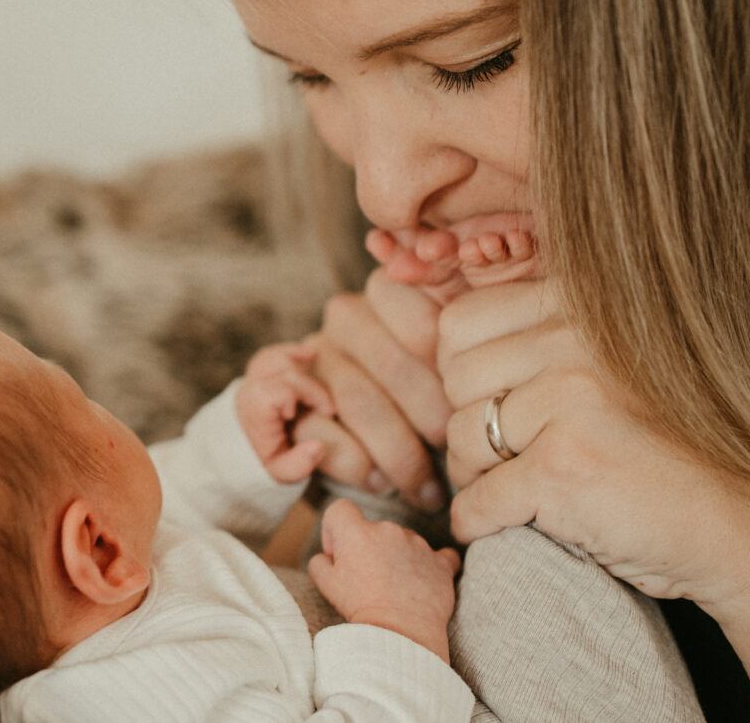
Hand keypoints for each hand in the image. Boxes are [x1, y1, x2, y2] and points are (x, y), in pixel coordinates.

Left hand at [234, 342, 332, 482]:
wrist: (237, 454)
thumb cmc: (264, 462)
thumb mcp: (281, 472)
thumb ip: (299, 464)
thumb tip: (319, 447)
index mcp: (256, 409)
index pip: (283, 389)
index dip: (310, 395)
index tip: (326, 413)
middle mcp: (250, 389)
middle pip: (285, 370)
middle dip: (312, 385)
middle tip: (328, 408)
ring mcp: (251, 380)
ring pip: (276, 357)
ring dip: (300, 364)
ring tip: (321, 379)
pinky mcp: (256, 375)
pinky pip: (270, 355)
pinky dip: (290, 352)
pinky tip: (311, 355)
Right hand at [289, 266, 451, 510]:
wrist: (348, 415)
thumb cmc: (422, 383)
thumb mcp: (453, 345)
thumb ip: (464, 306)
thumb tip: (460, 261)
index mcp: (387, 292)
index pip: (426, 322)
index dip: (452, 371)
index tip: (472, 407)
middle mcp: (344, 317)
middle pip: (393, 367)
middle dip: (431, 420)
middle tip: (457, 459)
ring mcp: (310, 355)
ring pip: (357, 403)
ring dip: (397, 454)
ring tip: (426, 488)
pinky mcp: (277, 400)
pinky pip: (317, 431)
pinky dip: (352, 463)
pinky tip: (378, 481)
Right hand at [307, 498, 460, 660]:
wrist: (401, 634)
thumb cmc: (361, 608)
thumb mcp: (326, 585)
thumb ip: (320, 562)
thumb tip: (327, 557)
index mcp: (357, 533)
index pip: (341, 509)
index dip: (335, 530)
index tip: (340, 554)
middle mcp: (389, 530)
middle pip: (374, 529)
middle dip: (369, 549)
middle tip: (368, 582)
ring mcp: (418, 544)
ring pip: (403, 542)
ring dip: (398, 558)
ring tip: (395, 591)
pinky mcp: (440, 562)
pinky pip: (438, 556)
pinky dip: (430, 566)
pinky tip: (424, 582)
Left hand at [439, 279, 749, 602]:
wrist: (742, 524)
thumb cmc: (664, 445)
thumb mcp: (605, 363)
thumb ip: (537, 337)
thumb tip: (436, 338)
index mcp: (579, 307)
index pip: (459, 323)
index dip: (460, 372)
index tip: (489, 403)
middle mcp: (573, 343)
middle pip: (453, 381)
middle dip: (463, 425)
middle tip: (499, 457)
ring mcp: (569, 403)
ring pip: (458, 438)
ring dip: (473, 477)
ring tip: (514, 490)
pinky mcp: (562, 469)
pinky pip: (475, 499)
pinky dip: (479, 523)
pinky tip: (507, 524)